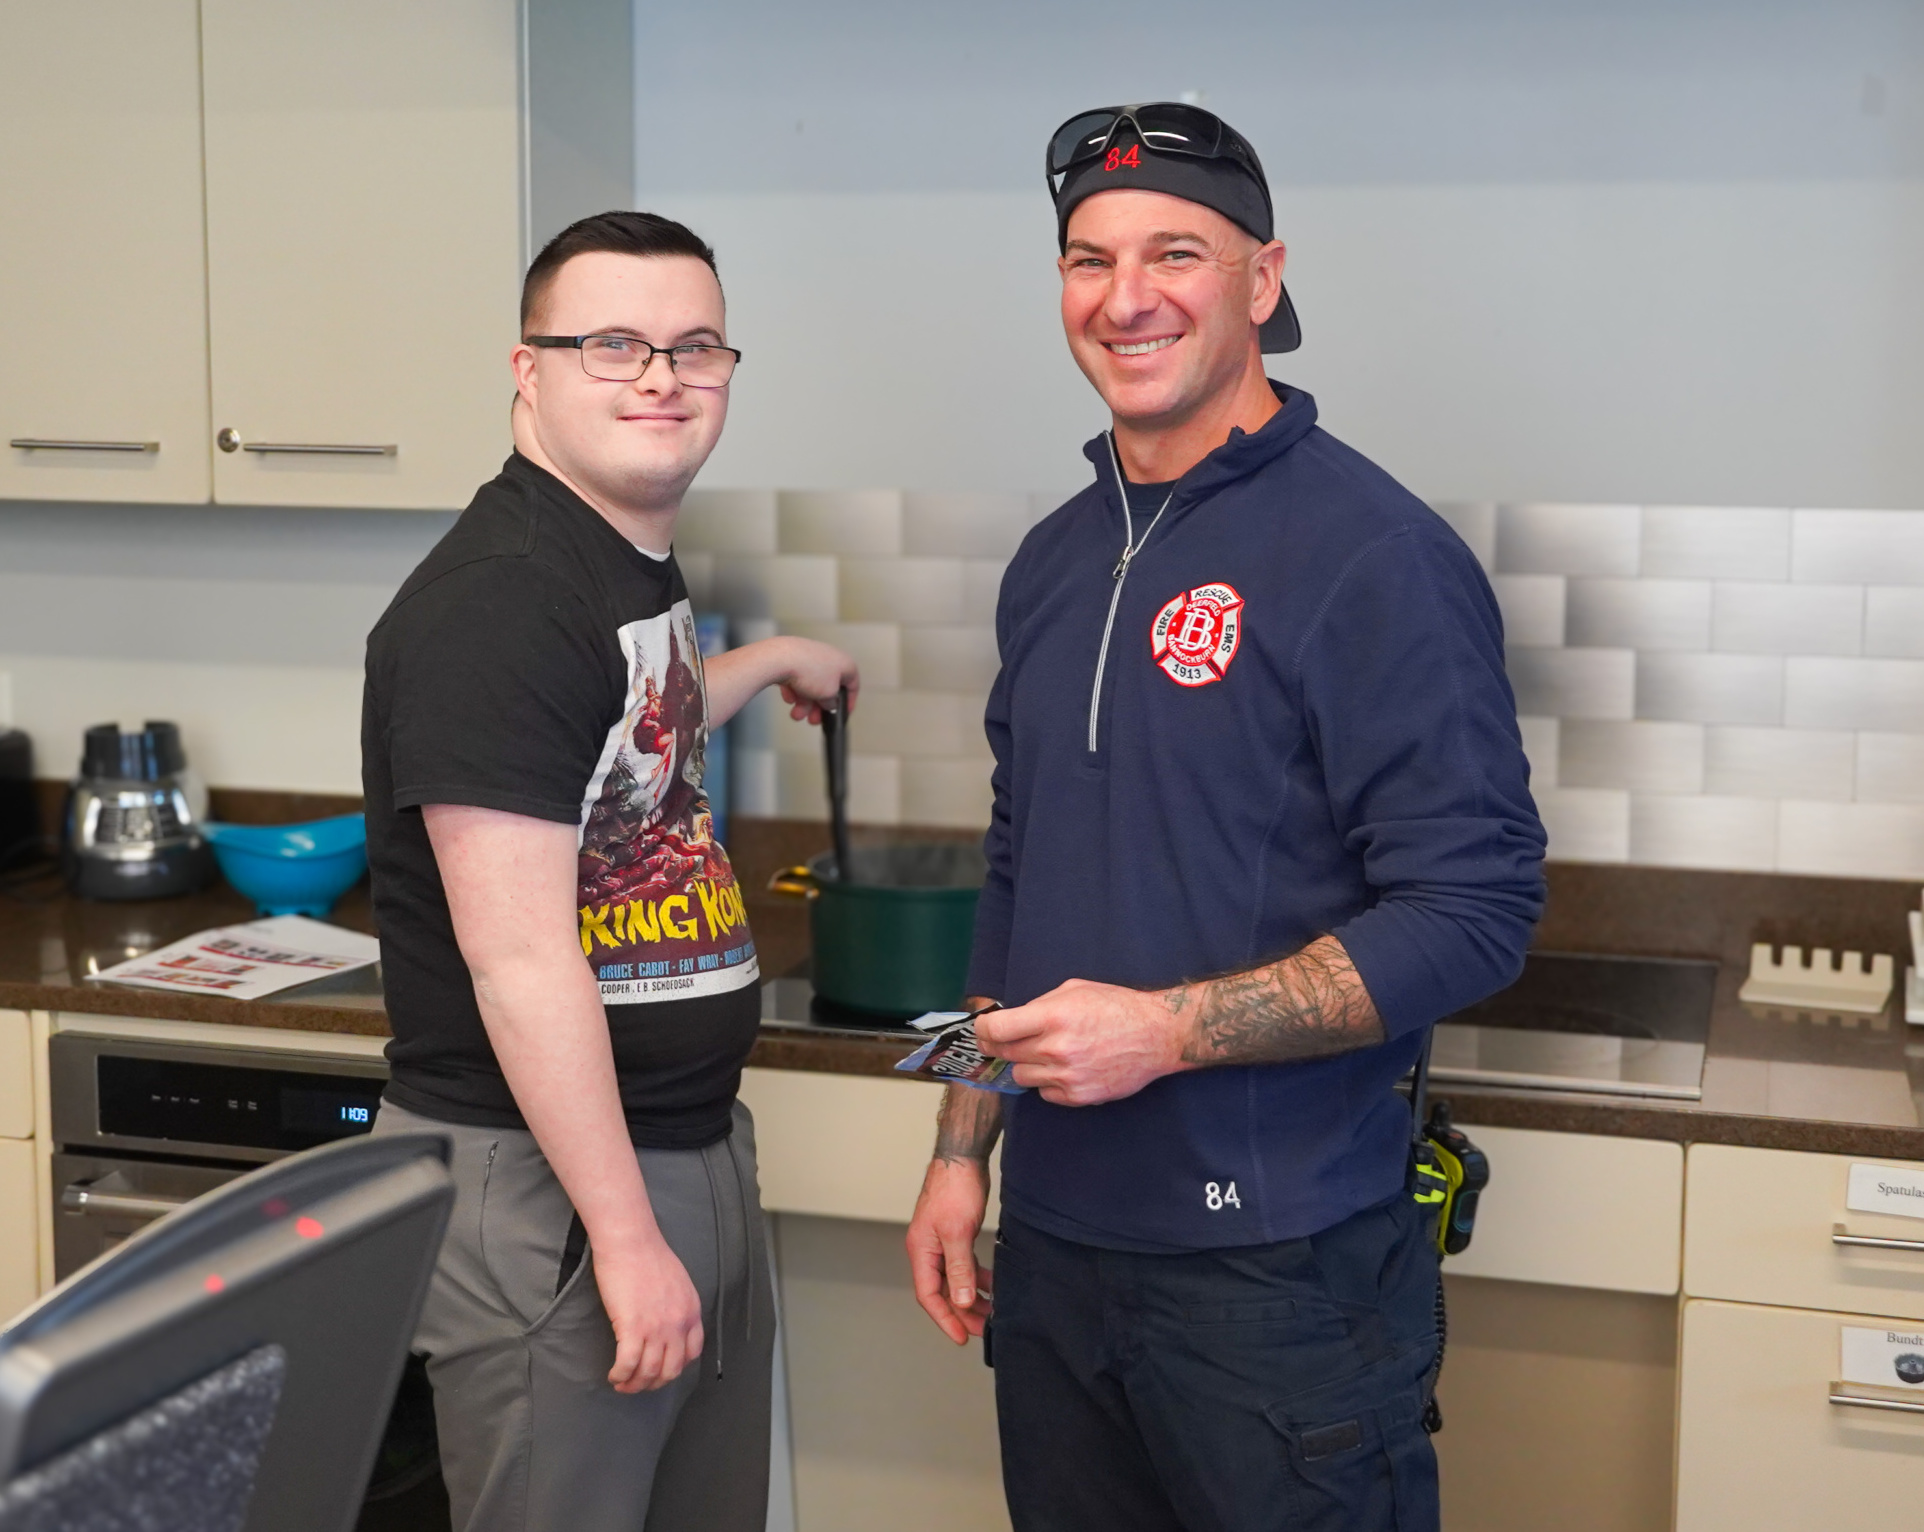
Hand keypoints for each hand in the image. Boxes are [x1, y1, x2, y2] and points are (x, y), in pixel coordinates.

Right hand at [594, 1233, 704, 1392]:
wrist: (631, 1241)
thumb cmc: (648, 1254)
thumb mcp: (678, 1282)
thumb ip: (677, 1305)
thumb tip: (667, 1321)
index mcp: (691, 1311)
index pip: (693, 1353)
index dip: (675, 1367)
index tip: (661, 1369)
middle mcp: (679, 1324)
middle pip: (671, 1370)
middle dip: (654, 1383)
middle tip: (639, 1384)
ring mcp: (657, 1328)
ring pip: (649, 1372)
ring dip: (634, 1384)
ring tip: (622, 1383)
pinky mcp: (633, 1328)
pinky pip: (628, 1365)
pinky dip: (620, 1375)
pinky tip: (614, 1375)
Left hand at [776, 636, 859, 724]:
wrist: (780, 658)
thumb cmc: (809, 671)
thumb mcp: (828, 695)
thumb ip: (832, 703)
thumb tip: (830, 704)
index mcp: (845, 662)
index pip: (852, 685)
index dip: (849, 702)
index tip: (843, 713)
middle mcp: (829, 657)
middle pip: (827, 688)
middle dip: (819, 708)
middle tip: (813, 720)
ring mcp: (810, 656)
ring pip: (810, 686)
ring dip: (804, 704)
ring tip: (796, 715)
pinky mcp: (793, 658)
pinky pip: (797, 680)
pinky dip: (794, 691)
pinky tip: (789, 697)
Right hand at [906, 1156, 993, 1344]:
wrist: (962, 1158)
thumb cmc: (954, 1189)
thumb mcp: (957, 1232)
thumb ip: (960, 1269)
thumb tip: (962, 1301)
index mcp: (922, 1251)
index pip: (929, 1295)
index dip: (945, 1318)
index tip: (963, 1336)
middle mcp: (928, 1250)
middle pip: (943, 1291)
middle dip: (962, 1312)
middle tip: (984, 1329)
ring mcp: (941, 1243)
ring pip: (955, 1279)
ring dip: (971, 1297)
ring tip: (991, 1312)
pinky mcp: (955, 1235)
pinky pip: (964, 1265)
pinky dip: (976, 1277)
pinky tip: (992, 1284)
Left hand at [975, 977, 1187, 1105]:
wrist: (1157, 1036)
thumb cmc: (1116, 1006)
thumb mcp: (1074, 990)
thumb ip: (1040, 1005)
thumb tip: (1011, 1019)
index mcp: (1051, 1017)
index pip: (995, 1030)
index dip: (982, 1031)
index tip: (983, 1031)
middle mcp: (1055, 1049)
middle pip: (1004, 1054)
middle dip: (1001, 1046)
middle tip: (1007, 1041)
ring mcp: (1066, 1076)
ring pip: (1021, 1076)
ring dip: (1027, 1065)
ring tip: (1047, 1054)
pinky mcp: (1078, 1096)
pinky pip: (1044, 1094)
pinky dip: (1048, 1083)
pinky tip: (1065, 1068)